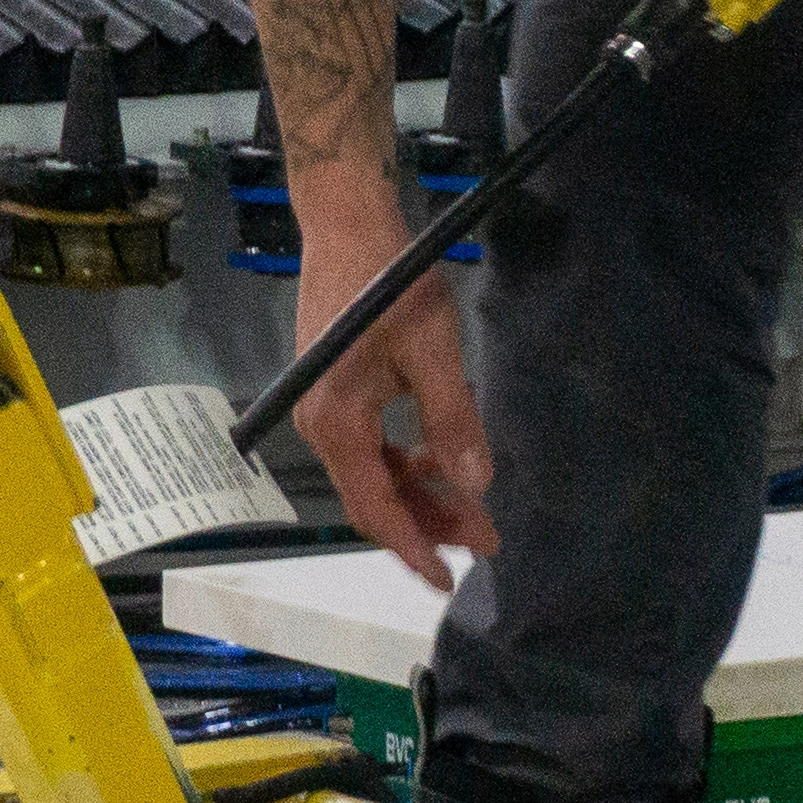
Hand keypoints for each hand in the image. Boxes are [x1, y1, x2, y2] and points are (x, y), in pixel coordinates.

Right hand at [279, 216, 496, 589]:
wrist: (347, 223)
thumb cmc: (391, 280)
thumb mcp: (434, 350)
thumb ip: (453, 420)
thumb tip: (477, 482)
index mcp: (337, 424)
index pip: (374, 509)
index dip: (414, 548)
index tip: (450, 579)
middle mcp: (320, 426)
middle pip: (372, 499)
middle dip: (426, 525)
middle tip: (483, 540)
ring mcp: (322, 410)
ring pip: (373, 475)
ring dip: (420, 494)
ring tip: (471, 504)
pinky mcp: (334, 393)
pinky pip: (370, 447)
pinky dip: (405, 462)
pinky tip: (441, 455)